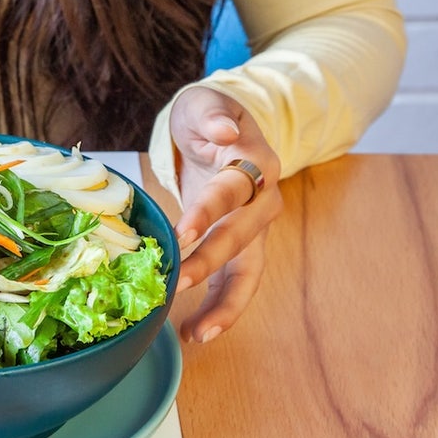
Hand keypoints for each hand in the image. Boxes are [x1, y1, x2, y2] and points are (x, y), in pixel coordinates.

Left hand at [168, 87, 282, 343]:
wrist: (225, 128)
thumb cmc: (209, 117)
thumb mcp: (206, 103)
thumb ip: (212, 115)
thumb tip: (225, 131)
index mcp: (256, 164)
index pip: (231, 191)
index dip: (207, 212)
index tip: (182, 233)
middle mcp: (263, 202)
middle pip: (239, 238)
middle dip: (208, 264)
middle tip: (175, 284)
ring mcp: (255, 229)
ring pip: (248, 272)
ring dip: (223, 305)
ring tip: (196, 334)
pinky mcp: (242, 247)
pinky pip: (236, 283)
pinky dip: (218, 309)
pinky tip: (194, 332)